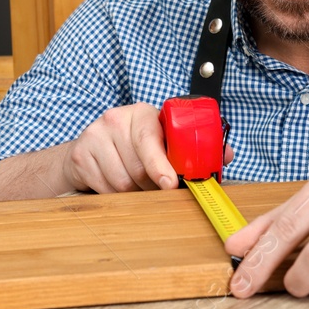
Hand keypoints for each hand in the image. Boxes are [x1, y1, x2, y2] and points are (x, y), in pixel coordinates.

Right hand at [61, 104, 236, 193]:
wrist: (89, 149)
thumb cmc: (136, 147)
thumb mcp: (163, 140)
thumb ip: (195, 148)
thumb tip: (227, 155)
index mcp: (141, 113)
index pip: (149, 138)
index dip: (161, 163)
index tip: (170, 184)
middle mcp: (115, 119)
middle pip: (138, 167)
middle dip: (152, 185)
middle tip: (158, 189)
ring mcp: (94, 136)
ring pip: (122, 182)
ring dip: (135, 193)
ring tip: (138, 185)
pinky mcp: (80, 156)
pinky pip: (105, 189)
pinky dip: (116, 196)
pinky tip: (118, 186)